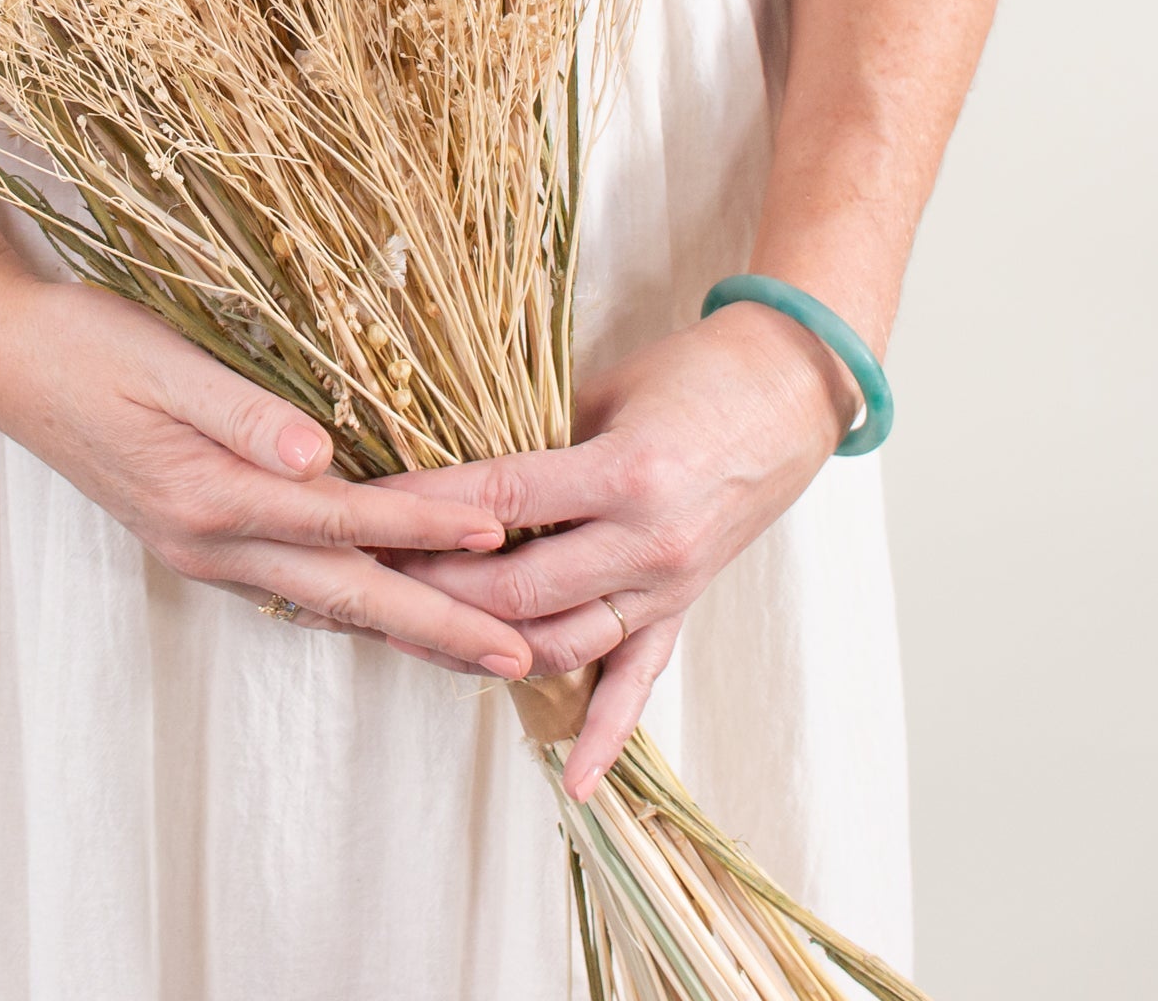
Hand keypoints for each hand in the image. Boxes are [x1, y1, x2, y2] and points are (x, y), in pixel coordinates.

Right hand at [0, 252, 538, 678]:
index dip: (424, 530)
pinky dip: (354, 601)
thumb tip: (314, 456)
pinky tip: (388, 605)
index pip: (342, 523)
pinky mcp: (197, 535)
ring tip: (481, 650)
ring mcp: (202, 548)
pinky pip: (294, 585)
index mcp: (208, 497)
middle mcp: (210, 541)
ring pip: (324, 601)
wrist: (4, 358)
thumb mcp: (159, 360)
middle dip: (438, 626)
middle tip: (523, 658)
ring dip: (405, 627)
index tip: (501, 540)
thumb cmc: (84, 344)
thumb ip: (239, 411)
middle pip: (345, 594)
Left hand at [379, 301, 859, 796]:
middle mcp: (649, 542)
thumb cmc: (693, 375)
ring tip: (414, 636)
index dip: (428, 504)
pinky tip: (573, 782)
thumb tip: (450, 472)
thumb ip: (536, 440)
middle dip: (433, 585)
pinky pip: (639, 683)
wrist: (789, 394)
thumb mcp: (606, 390)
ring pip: (562, 645)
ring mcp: (668, 586)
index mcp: (627, 473)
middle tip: (370, 571)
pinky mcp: (683, 609)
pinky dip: (604, 736)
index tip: (369, 503)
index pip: (503, 499)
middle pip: (518, 588)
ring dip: (484, 647)